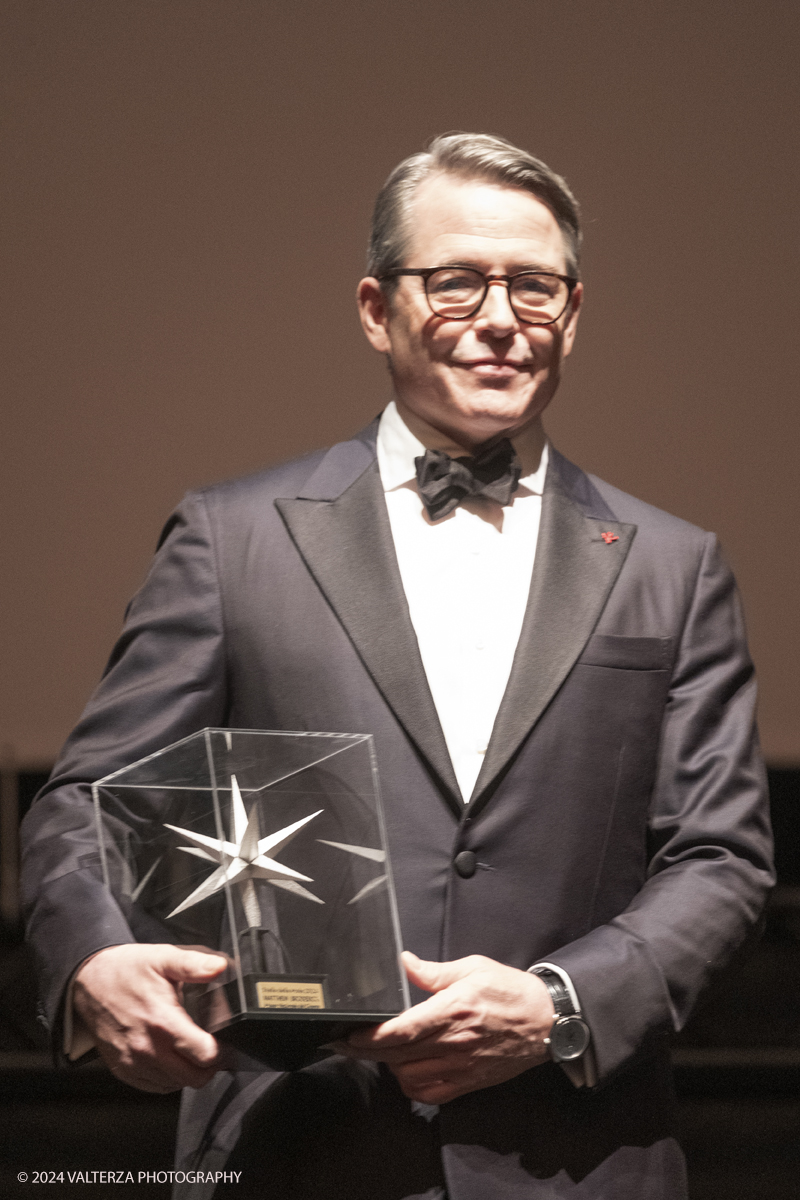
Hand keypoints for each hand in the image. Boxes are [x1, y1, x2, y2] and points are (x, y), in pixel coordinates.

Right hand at [73, 944, 227, 1092]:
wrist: (88, 982)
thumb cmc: (125, 970)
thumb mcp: (162, 958)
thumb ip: (194, 964)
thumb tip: (219, 966)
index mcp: (163, 1022)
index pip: (205, 1055)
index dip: (223, 1050)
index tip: (225, 1040)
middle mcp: (148, 1049)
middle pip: (195, 1078)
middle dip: (211, 1066)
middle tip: (214, 1049)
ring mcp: (134, 1063)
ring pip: (176, 1085)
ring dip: (189, 1073)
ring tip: (192, 1052)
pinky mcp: (123, 1070)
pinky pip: (155, 1087)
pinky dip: (169, 1078)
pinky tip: (172, 1059)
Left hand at [336, 951, 554, 1103]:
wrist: (546, 1022)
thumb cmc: (510, 991)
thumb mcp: (472, 968)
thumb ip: (434, 972)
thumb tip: (405, 963)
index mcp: (452, 1011)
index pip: (400, 1032)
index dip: (368, 1037)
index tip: (347, 1034)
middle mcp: (453, 1043)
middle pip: (396, 1056)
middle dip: (364, 1051)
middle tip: (346, 1043)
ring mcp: (460, 1067)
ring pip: (408, 1077)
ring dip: (388, 1066)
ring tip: (380, 1051)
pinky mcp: (467, 1083)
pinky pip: (429, 1094)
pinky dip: (410, 1086)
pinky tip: (405, 1071)